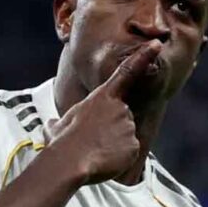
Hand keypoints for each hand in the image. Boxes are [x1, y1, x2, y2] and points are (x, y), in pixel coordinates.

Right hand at [44, 41, 161, 184]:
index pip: (126, 72)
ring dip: (113, 145)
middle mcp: (120, 108)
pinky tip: (105, 160)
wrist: (69, 162)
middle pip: (122, 118)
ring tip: (95, 151)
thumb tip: (51, 126)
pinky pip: (128, 153)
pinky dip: (119, 158)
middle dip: (110, 130)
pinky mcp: (134, 145)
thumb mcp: (56, 127)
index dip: (144, 56)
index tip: (157, 44)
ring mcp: (128, 126)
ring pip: (125, 137)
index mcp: (102, 97)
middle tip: (92, 140)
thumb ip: (58, 124)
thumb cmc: (61, 143)